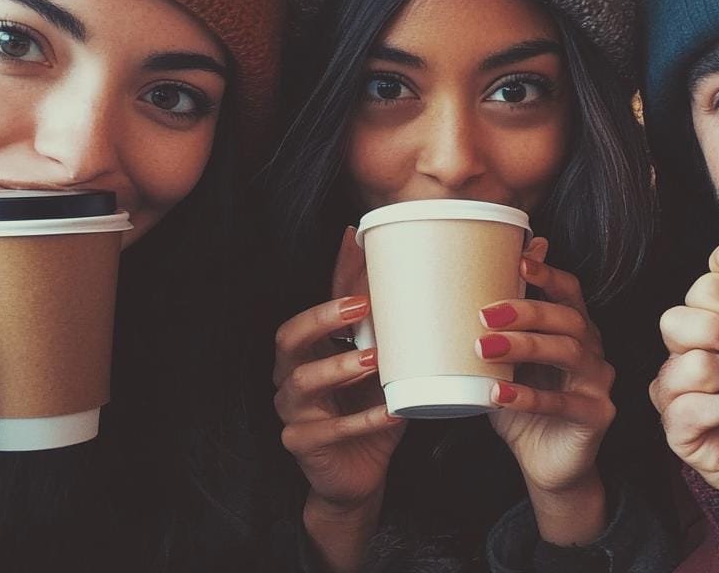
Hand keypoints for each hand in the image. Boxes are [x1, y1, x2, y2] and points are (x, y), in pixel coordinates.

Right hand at [273, 229, 404, 512]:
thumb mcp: (383, 371)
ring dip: (340, 367)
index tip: (355, 244)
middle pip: (290, 338)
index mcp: (308, 352)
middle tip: (362, 306)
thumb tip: (429, 288)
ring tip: (374, 359)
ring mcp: (292, 412)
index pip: (315, 306)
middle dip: (323, 318)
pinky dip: (362, 420)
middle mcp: (290, 376)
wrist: (358, 474)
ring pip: (304, 383)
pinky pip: (330, 430)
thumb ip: (392, 336)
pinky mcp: (302, 444)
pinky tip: (391, 411)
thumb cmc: (370, 413)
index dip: (332, 278)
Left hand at [484, 238, 613, 543]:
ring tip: (484, 348)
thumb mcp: (506, 364)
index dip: (549, 274)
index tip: (519, 261)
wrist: (544, 462)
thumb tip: (469, 286)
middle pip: (568, 319)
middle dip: (527, 312)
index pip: (569, 292)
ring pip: (570, 353)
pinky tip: (496, 393)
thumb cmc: (522, 405)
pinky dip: (528, 397)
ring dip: (525, 346)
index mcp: (575, 329)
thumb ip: (497, 330)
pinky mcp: (597, 416)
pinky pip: (564, 403)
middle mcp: (593, 350)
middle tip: (485, 313)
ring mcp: (599, 383)